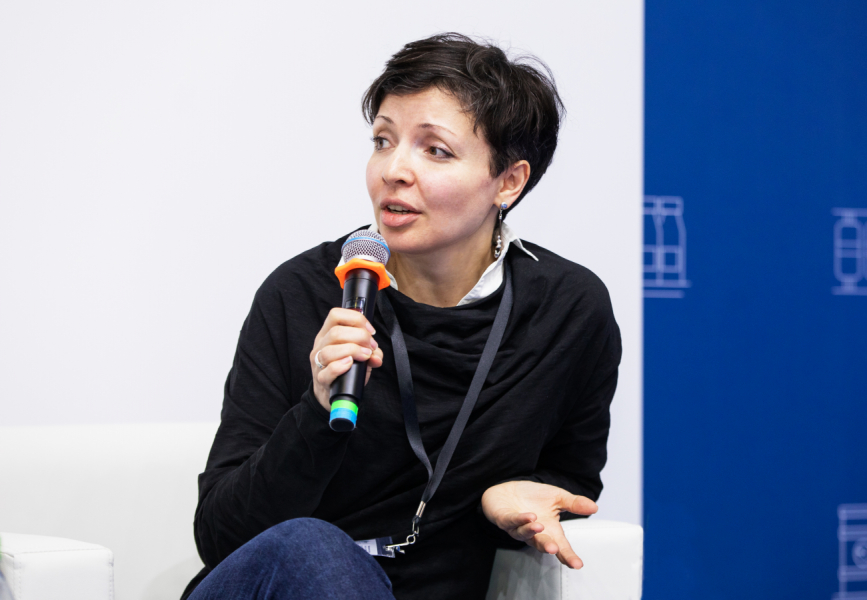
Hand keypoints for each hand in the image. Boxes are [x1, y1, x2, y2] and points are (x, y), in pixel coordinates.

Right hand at [310, 308, 383, 410]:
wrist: (332, 395)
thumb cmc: (346, 370)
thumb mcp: (359, 356)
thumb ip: (372, 352)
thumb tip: (377, 355)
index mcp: (327, 334)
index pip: (335, 315)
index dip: (355, 318)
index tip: (370, 331)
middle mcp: (320, 345)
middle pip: (336, 332)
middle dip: (359, 336)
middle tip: (370, 347)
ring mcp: (318, 362)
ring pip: (329, 350)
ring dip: (352, 350)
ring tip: (365, 356)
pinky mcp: (321, 379)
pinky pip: (328, 370)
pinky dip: (341, 366)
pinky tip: (351, 364)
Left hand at [481, 481, 597, 568]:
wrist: (507, 489)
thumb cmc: (533, 497)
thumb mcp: (557, 497)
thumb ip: (574, 504)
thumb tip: (594, 507)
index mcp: (549, 530)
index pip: (561, 546)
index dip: (568, 555)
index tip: (577, 564)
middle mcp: (534, 533)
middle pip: (542, 544)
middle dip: (548, 547)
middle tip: (555, 550)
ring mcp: (518, 528)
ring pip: (524, 534)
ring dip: (532, 531)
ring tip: (539, 526)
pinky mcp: (504, 519)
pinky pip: (511, 521)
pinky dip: (519, 519)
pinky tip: (528, 516)